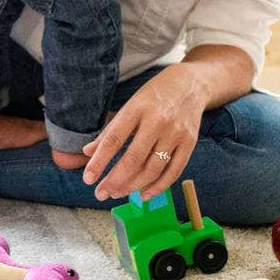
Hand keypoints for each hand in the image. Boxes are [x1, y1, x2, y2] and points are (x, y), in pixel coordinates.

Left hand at [80, 63, 206, 201]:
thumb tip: (88, 152)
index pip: (114, 139)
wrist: (191, 84)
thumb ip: (110, 130)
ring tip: (117, 193)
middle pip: (134, 159)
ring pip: (153, 169)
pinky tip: (143, 194)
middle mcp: (158, 121)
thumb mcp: (130, 105)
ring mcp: (176, 133)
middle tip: (101, 194)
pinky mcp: (190, 143)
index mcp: (137, 109)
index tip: (88, 178)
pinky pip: (173, 172)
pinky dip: (158, 187)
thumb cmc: (155, 96)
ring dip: (133, 186)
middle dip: (115, 180)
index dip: (100, 161)